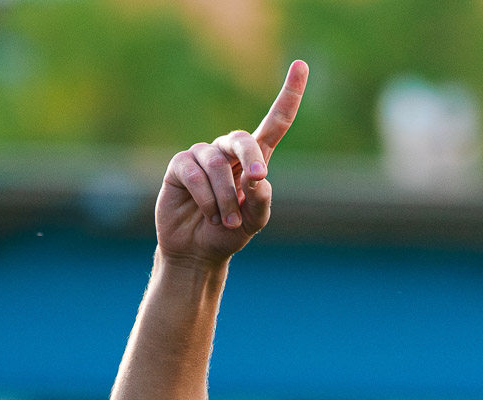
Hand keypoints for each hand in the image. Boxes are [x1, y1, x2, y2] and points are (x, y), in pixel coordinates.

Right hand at [157, 60, 306, 266]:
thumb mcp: (253, 222)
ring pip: (217, 164)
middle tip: (256, 179)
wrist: (197, 251)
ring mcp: (202, 156)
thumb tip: (257, 176)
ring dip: (225, 198)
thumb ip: (261, 201)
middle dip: (251, 158)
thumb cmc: (229, 234)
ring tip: (225, 221)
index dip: (289, 95)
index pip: (275, 122)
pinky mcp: (180, 166)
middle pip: (242, 139)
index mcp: (255, 159)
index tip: (302, 65)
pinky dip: (206, 199)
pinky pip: (195, 174)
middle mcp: (228, 152)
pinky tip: (208, 215)